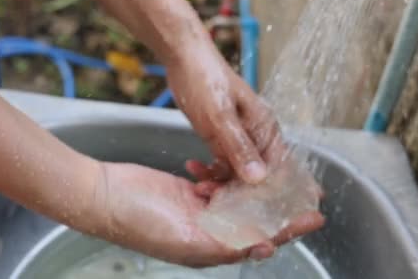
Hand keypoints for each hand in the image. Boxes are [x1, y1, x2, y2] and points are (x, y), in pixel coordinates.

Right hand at [90, 162, 323, 267]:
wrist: (104, 195)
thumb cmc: (139, 220)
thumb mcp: (187, 238)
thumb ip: (225, 243)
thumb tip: (264, 247)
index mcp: (210, 248)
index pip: (259, 240)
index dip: (287, 230)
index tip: (313, 218)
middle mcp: (208, 231)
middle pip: (253, 219)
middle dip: (277, 207)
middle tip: (302, 192)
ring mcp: (198, 210)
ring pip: (236, 199)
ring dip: (248, 188)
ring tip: (268, 176)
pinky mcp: (187, 191)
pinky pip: (213, 184)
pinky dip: (217, 175)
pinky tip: (214, 169)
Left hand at [166, 47, 281, 183]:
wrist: (182, 58)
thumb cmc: (205, 81)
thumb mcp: (220, 118)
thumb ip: (239, 148)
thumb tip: (259, 179)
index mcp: (266, 128)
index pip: (279, 168)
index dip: (270, 191)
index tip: (250, 206)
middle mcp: (257, 135)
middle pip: (258, 174)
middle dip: (239, 190)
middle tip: (212, 195)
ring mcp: (239, 136)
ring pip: (238, 171)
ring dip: (221, 182)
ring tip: (200, 185)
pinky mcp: (223, 137)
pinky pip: (223, 163)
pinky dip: (212, 170)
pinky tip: (196, 170)